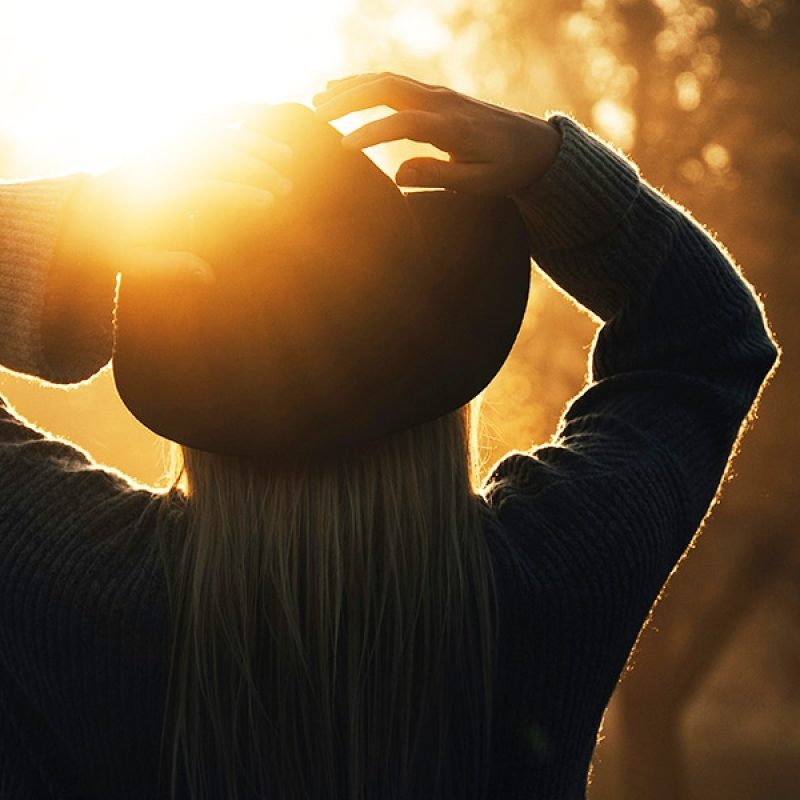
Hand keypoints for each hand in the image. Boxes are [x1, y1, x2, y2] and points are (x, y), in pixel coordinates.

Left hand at [56, 106, 293, 283]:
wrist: (84, 214)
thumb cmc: (113, 245)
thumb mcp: (133, 264)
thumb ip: (171, 268)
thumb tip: (208, 276)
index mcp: (155, 197)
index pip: (205, 189)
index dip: (238, 193)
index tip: (269, 202)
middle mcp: (162, 165)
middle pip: (216, 157)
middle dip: (256, 169)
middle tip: (286, 187)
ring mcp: (165, 147)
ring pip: (215, 133)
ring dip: (253, 141)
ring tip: (286, 156)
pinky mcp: (168, 138)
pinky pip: (203, 118)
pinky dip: (233, 112)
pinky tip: (262, 112)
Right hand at [313, 72, 560, 196]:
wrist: (535, 145)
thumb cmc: (508, 169)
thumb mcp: (482, 183)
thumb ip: (440, 177)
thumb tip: (398, 174)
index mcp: (453, 127)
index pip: (403, 123)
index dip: (372, 132)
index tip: (343, 147)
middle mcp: (442, 103)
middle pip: (387, 88)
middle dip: (349, 99)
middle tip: (315, 115)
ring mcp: (438, 94)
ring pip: (387, 80)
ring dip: (352, 88)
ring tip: (318, 102)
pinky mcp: (436, 95)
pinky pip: (395, 83)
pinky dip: (366, 84)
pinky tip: (343, 90)